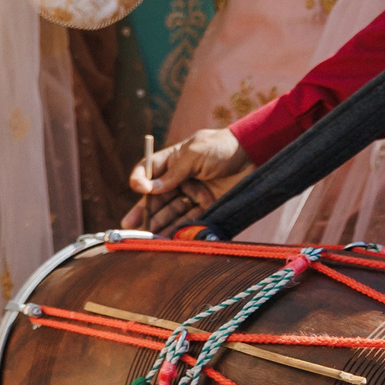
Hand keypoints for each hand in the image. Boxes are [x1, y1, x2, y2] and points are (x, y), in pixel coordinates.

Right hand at [123, 128, 250, 231]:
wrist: (253, 153)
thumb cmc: (220, 146)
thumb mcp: (194, 154)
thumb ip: (173, 174)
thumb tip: (149, 189)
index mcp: (172, 161)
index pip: (147, 172)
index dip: (140, 181)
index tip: (138, 189)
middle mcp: (179, 179)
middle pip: (157, 198)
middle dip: (144, 213)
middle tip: (130, 227)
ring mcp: (194, 194)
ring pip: (172, 212)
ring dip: (160, 224)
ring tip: (148, 237)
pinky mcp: (209, 206)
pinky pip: (192, 220)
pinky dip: (181, 229)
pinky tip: (169, 238)